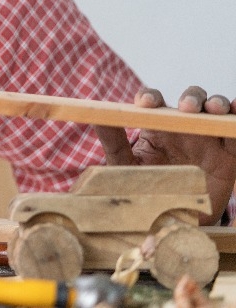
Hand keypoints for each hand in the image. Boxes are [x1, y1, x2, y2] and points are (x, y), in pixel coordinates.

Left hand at [94, 86, 235, 224]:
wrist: (172, 219)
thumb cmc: (146, 188)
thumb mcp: (125, 166)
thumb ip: (114, 142)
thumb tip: (95, 117)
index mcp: (156, 127)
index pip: (154, 103)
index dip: (150, 97)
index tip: (146, 104)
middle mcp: (183, 127)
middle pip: (190, 100)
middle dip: (190, 97)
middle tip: (187, 109)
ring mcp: (207, 137)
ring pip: (215, 110)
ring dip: (216, 103)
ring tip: (214, 109)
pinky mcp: (228, 153)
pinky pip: (235, 132)